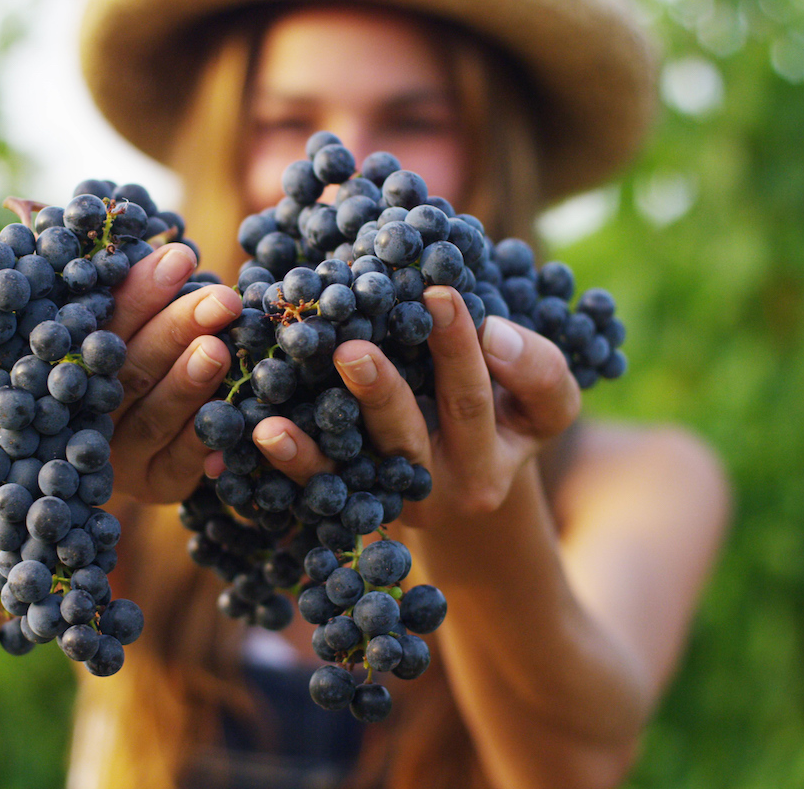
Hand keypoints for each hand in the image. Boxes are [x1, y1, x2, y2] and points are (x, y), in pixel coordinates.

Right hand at [103, 243, 241, 503]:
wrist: (144, 449)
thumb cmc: (143, 361)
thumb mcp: (135, 327)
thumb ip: (139, 297)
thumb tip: (172, 245)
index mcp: (74, 363)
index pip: (103, 324)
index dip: (139, 291)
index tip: (181, 256)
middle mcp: (88, 412)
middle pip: (128, 370)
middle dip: (175, 329)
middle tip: (220, 299)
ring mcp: (120, 455)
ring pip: (153, 418)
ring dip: (187, 383)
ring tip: (218, 349)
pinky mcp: (156, 485)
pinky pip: (182, 464)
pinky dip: (206, 439)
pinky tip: (235, 414)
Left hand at [219, 286, 579, 527]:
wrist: (473, 480)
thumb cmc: (508, 414)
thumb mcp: (543, 402)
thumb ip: (536, 368)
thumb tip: (493, 332)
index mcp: (491, 460)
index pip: (476, 401)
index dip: (462, 351)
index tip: (439, 294)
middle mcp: (439, 489)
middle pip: (408, 439)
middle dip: (381, 393)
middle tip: (351, 350)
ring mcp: (390, 502)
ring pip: (350, 473)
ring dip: (313, 445)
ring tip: (276, 420)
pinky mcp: (351, 508)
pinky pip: (316, 488)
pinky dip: (288, 462)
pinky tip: (260, 434)